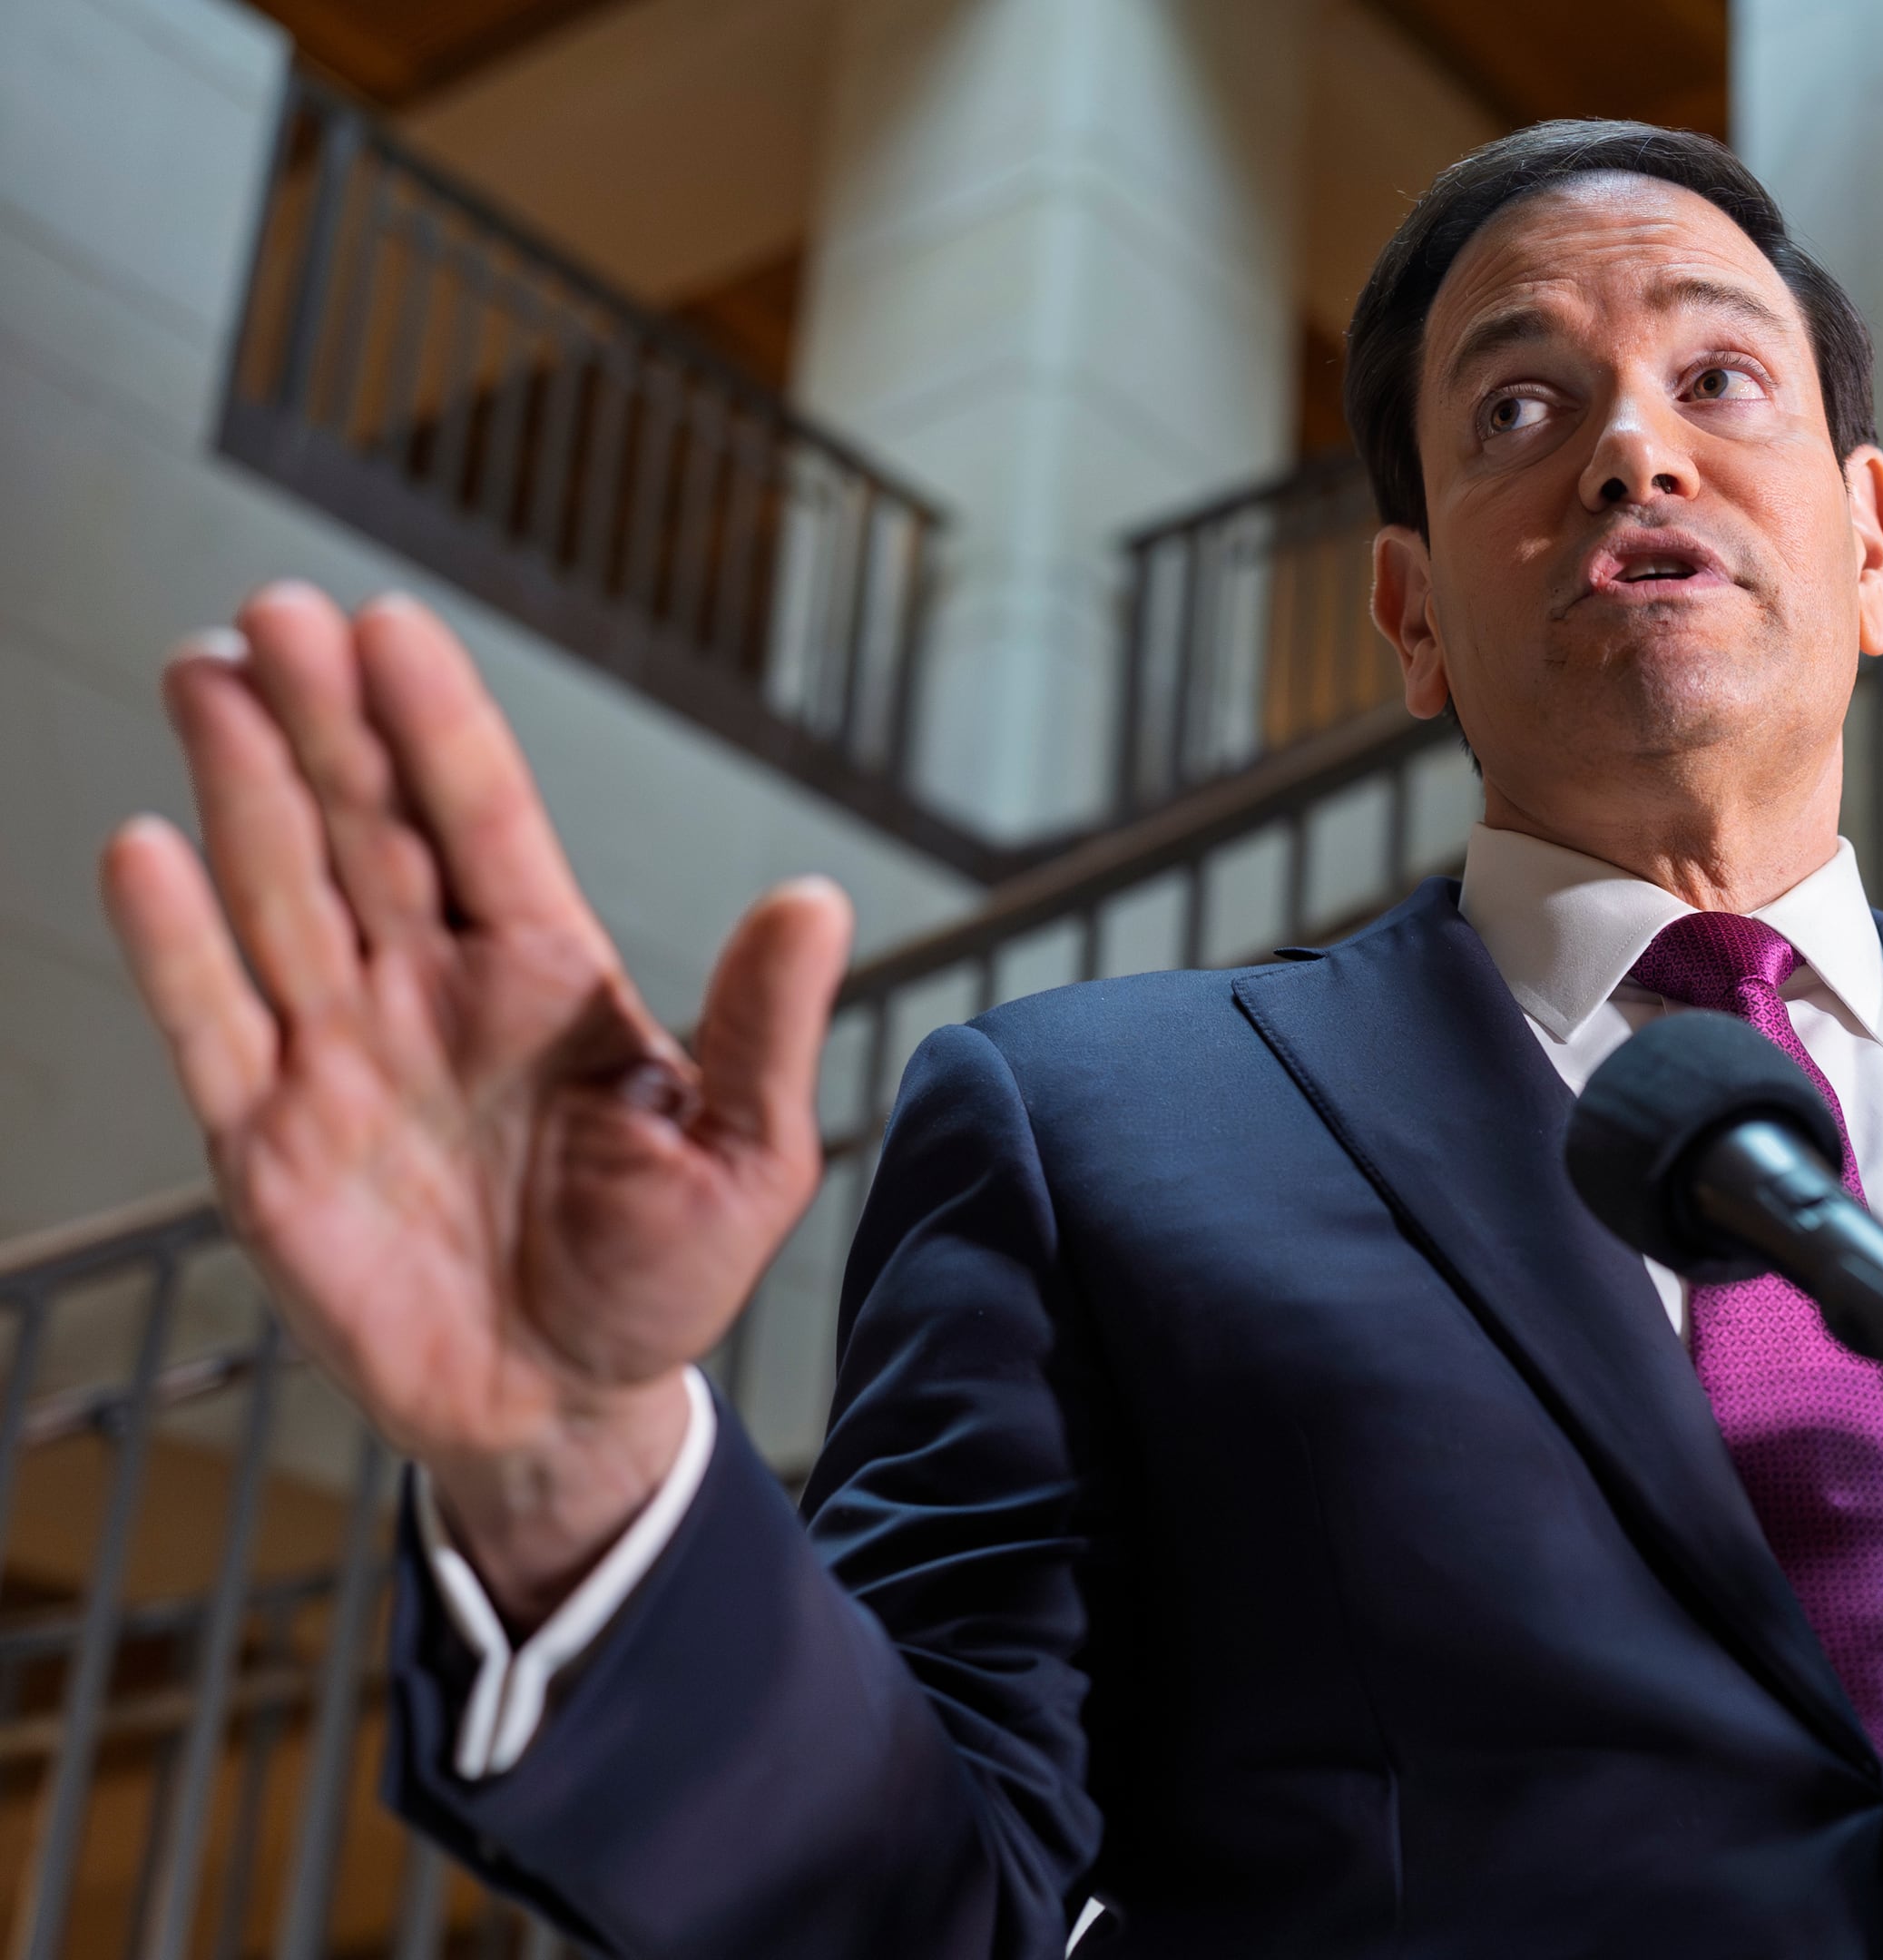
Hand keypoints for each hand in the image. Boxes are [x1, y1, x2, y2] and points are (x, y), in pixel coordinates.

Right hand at [100, 585, 852, 1622]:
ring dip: (242, 788)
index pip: (485, 819)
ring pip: (282, 893)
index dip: (438, 724)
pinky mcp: (268, 1142)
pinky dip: (178, 942)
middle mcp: (433, 989)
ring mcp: (342, 1055)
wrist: (567, 1409)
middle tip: (276, 611)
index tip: (392, 624)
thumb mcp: (749, 1157)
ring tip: (203, 673)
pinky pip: (214, 1025)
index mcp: (549, 974)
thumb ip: (765, 1026)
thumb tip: (818, 898)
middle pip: (367, 827)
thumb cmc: (661, 1276)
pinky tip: (148, 849)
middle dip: (321, 718)